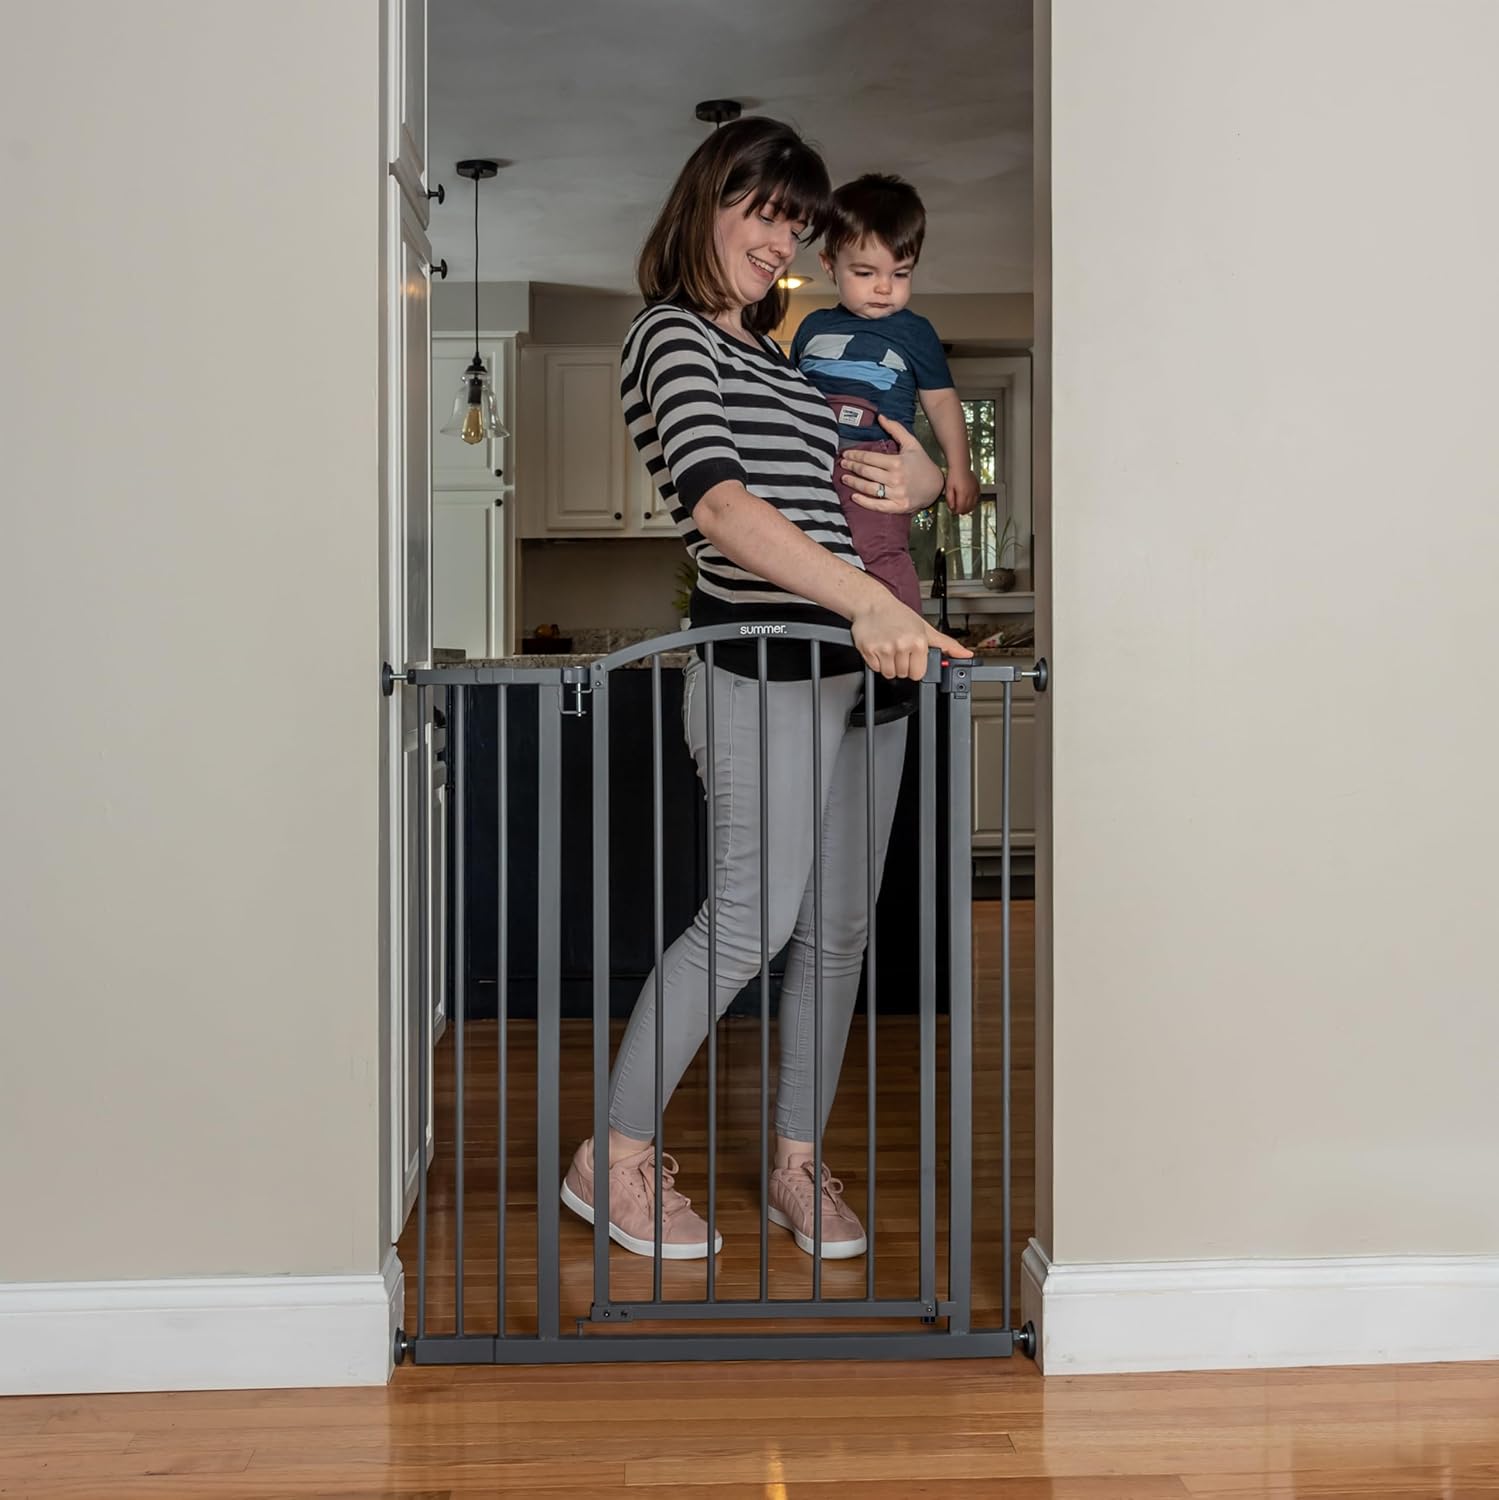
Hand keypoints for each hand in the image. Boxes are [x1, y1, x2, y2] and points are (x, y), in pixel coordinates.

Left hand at [839, 415, 943, 513]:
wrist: (937, 486)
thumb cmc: (922, 463)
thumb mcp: (911, 443)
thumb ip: (896, 429)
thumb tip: (880, 417)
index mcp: (897, 462)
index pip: (869, 458)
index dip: (855, 456)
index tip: (845, 455)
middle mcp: (895, 478)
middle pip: (867, 472)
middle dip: (852, 467)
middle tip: (842, 465)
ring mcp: (896, 494)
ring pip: (869, 488)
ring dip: (854, 483)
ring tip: (844, 479)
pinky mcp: (898, 507)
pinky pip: (877, 506)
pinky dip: (864, 502)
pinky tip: (854, 497)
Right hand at [849, 587, 971, 680]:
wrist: (873, 604)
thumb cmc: (899, 615)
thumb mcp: (925, 629)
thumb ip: (947, 644)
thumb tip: (966, 654)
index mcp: (918, 641)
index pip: (918, 673)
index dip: (915, 666)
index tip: (911, 656)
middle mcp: (902, 645)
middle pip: (903, 674)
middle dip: (901, 665)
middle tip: (899, 649)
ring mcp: (884, 649)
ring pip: (889, 674)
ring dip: (888, 665)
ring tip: (889, 648)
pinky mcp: (868, 650)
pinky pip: (875, 669)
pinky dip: (876, 662)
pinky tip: (879, 647)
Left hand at [945, 468, 979, 516]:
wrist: (961, 467)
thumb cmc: (954, 476)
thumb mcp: (948, 488)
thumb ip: (949, 499)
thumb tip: (952, 508)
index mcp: (963, 494)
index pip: (961, 508)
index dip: (956, 512)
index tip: (953, 512)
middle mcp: (970, 493)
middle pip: (968, 508)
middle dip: (962, 511)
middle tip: (958, 511)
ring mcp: (975, 491)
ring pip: (974, 504)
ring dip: (968, 508)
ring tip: (963, 508)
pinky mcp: (977, 488)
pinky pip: (977, 498)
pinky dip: (974, 502)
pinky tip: (970, 502)